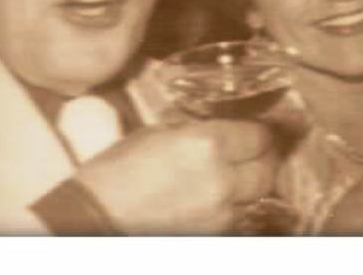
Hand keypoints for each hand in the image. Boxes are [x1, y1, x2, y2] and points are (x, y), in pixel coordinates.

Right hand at [74, 119, 279, 234]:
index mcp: (208, 144)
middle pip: (267, 169)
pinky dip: (236, 206)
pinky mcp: (214, 235)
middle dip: (263, 159)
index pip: (259, 136)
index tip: (256, 129)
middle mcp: (223, 180)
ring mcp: (221, 214)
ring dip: (251, 184)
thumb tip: (218, 127)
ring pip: (257, 196)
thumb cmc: (116, 171)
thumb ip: (194, 130)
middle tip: (255, 151)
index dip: (260, 132)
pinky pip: (239, 217)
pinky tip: (219, 197)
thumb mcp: (156, 133)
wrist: (95, 217)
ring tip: (237, 174)